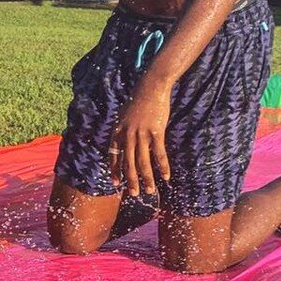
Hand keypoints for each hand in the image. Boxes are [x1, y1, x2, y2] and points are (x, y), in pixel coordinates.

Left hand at [109, 77, 171, 197]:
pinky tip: (166, 176)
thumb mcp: (124, 114)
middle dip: (130, 180)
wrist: (150, 87)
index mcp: (118, 130)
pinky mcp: (156, 132)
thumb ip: (123, 129)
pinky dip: (163, 166)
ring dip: (146, 178)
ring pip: (143, 161)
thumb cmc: (138, 100)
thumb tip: (122, 140)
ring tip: (150, 191)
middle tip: (133, 194)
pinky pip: (159, 153)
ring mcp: (142, 133)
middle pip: (128, 162)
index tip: (115, 183)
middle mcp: (128, 134)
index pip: (114, 155)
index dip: (114, 170)